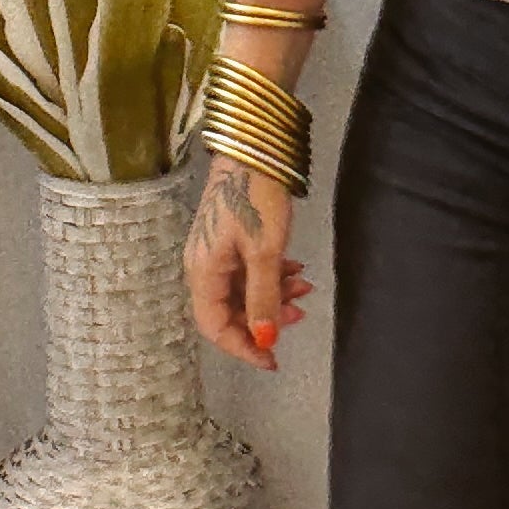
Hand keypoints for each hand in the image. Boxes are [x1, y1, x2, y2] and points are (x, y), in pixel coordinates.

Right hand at [186, 154, 309, 367]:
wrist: (254, 149)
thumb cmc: (256, 198)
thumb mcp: (265, 252)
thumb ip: (263, 298)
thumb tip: (264, 339)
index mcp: (204, 273)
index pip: (215, 327)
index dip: (243, 347)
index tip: (272, 359)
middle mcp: (204, 266)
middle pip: (231, 311)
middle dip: (265, 318)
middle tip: (299, 314)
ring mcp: (217, 252)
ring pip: (244, 290)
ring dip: (274, 295)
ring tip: (305, 286)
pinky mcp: (232, 239)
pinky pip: (249, 271)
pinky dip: (273, 276)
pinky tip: (296, 268)